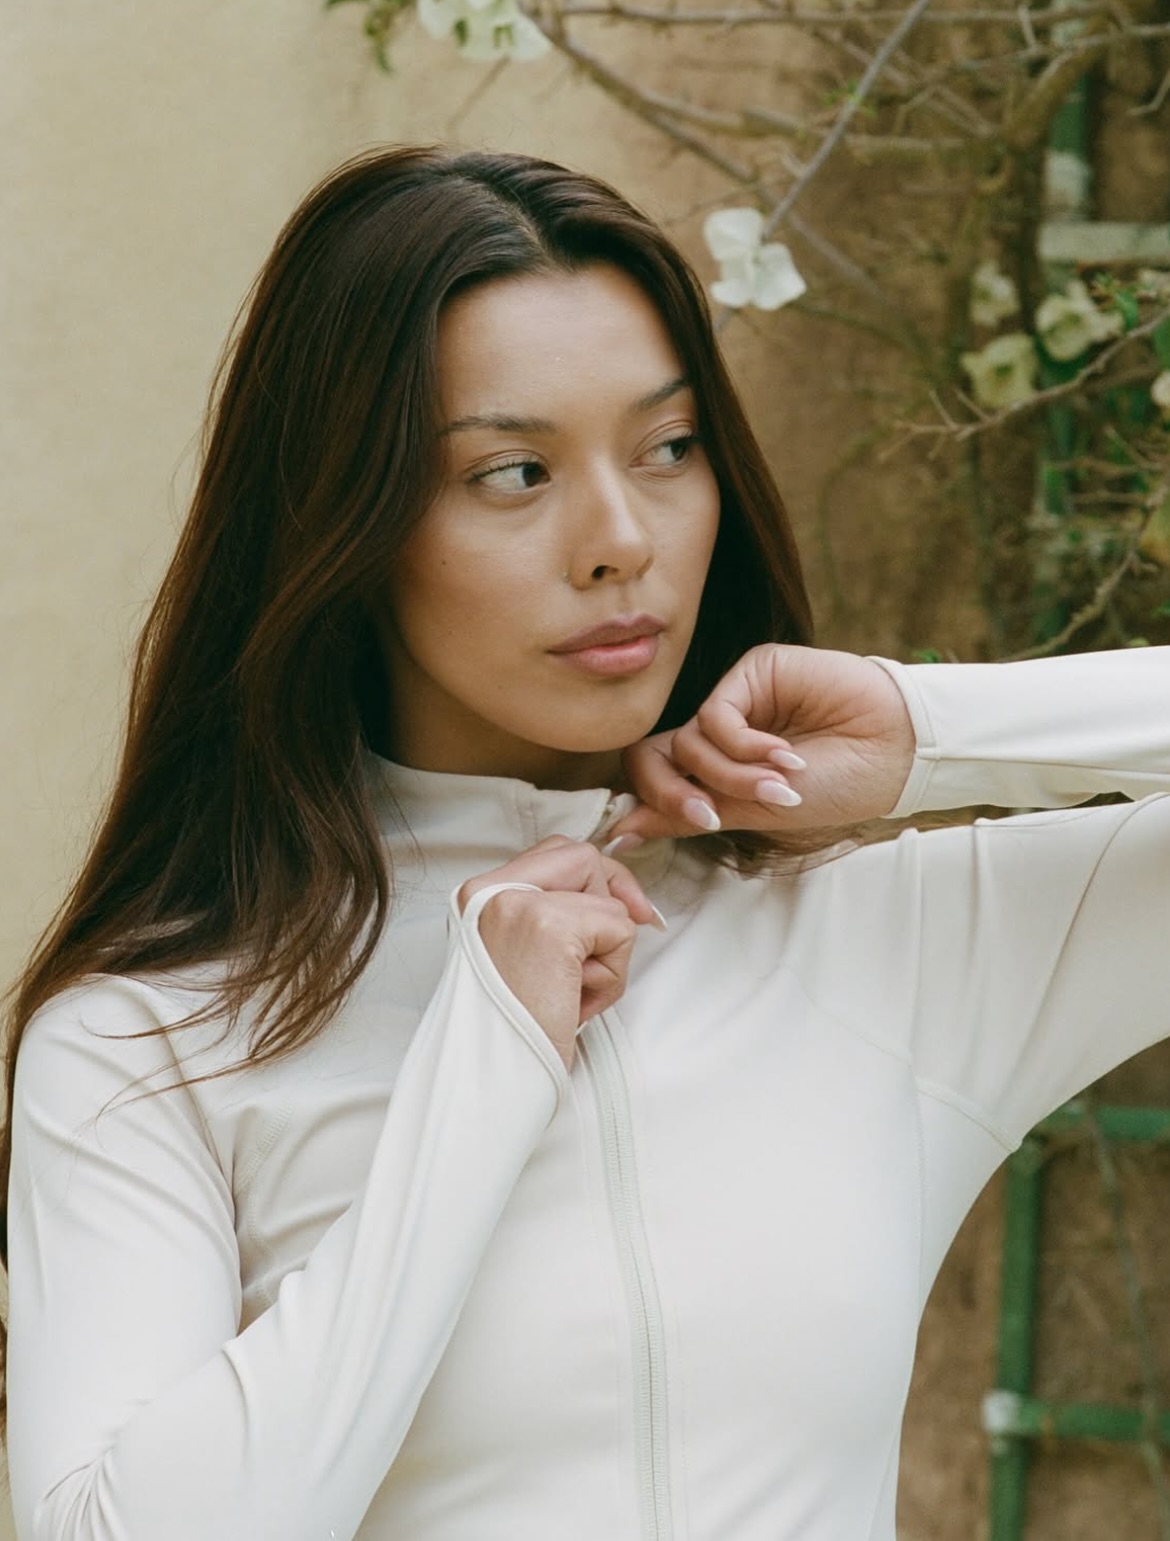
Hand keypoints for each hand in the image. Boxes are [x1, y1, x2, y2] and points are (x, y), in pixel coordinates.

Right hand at [459, 838, 662, 1067]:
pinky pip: (619, 930)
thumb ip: (556, 916)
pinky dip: (611, 976)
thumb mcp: (523, 960)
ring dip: (608, 956)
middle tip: (595, 965)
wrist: (492, 1081)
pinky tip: (575, 1004)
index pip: (557, 851)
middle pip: (584, 857)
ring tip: (570, 995)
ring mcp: (518, 902)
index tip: (626, 913)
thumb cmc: (513, 1031)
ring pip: (608, 900)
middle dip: (611, 906)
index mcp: (477, 895)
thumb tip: (629, 900)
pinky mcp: (550, 925)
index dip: (598, 878)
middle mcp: (490, 889)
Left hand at [609, 644, 915, 842]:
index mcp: (715, 768)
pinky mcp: (750, 673)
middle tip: (708, 815)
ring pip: (687, 743)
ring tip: (780, 784)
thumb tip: (620, 833)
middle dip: (672, 793)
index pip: (653, 777)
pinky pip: (714, 716)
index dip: (649, 805)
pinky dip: (744, 746)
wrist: (892, 753)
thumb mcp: (755, 812)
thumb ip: (689, 816)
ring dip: (731, 775)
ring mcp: (733, 703)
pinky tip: (786, 755)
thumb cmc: (834, 787)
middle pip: (650, 757)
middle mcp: (717, 734)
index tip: (648, 833)